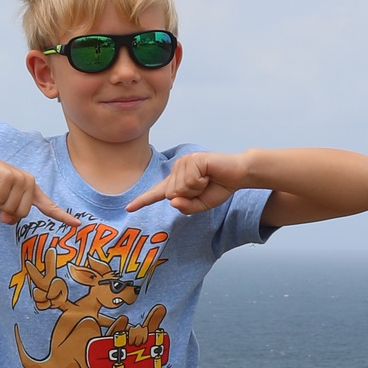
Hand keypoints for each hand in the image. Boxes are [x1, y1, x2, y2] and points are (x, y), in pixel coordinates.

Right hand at [0, 146, 64, 224]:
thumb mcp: (0, 203)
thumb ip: (9, 213)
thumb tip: (7, 219)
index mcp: (31, 190)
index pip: (49, 206)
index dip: (62, 216)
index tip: (76, 224)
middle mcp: (29, 183)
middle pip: (21, 214)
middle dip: (4, 209)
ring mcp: (20, 178)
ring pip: (9, 208)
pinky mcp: (8, 177)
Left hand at [126, 150, 246, 214]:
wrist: (238, 174)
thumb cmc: (220, 187)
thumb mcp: (202, 205)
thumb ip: (187, 208)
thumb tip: (172, 202)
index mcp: (177, 182)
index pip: (158, 193)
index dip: (143, 200)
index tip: (129, 208)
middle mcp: (177, 169)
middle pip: (171, 195)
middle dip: (191, 197)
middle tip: (205, 186)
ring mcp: (183, 162)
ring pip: (180, 189)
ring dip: (197, 189)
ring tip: (208, 179)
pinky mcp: (192, 159)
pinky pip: (190, 181)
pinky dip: (201, 183)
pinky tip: (209, 174)